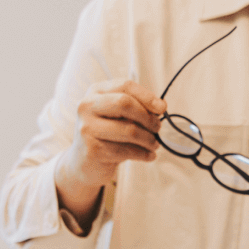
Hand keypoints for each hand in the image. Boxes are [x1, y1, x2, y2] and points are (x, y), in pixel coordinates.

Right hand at [55, 79, 165, 224]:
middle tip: (157, 128)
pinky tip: (149, 156)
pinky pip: (126, 150)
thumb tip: (161, 106)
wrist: (85, 162)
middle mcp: (86, 106)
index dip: (147, 96)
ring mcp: (86, 128)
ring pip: (129, 130)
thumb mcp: (121, 116)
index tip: (162, 108)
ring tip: (154, 144)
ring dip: (149, 139)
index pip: (125, 86)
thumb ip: (139, 108)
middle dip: (148, 118)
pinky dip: (143, 154)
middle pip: (125, 103)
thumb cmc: (109, 135)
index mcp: (96, 92)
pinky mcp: (91, 150)